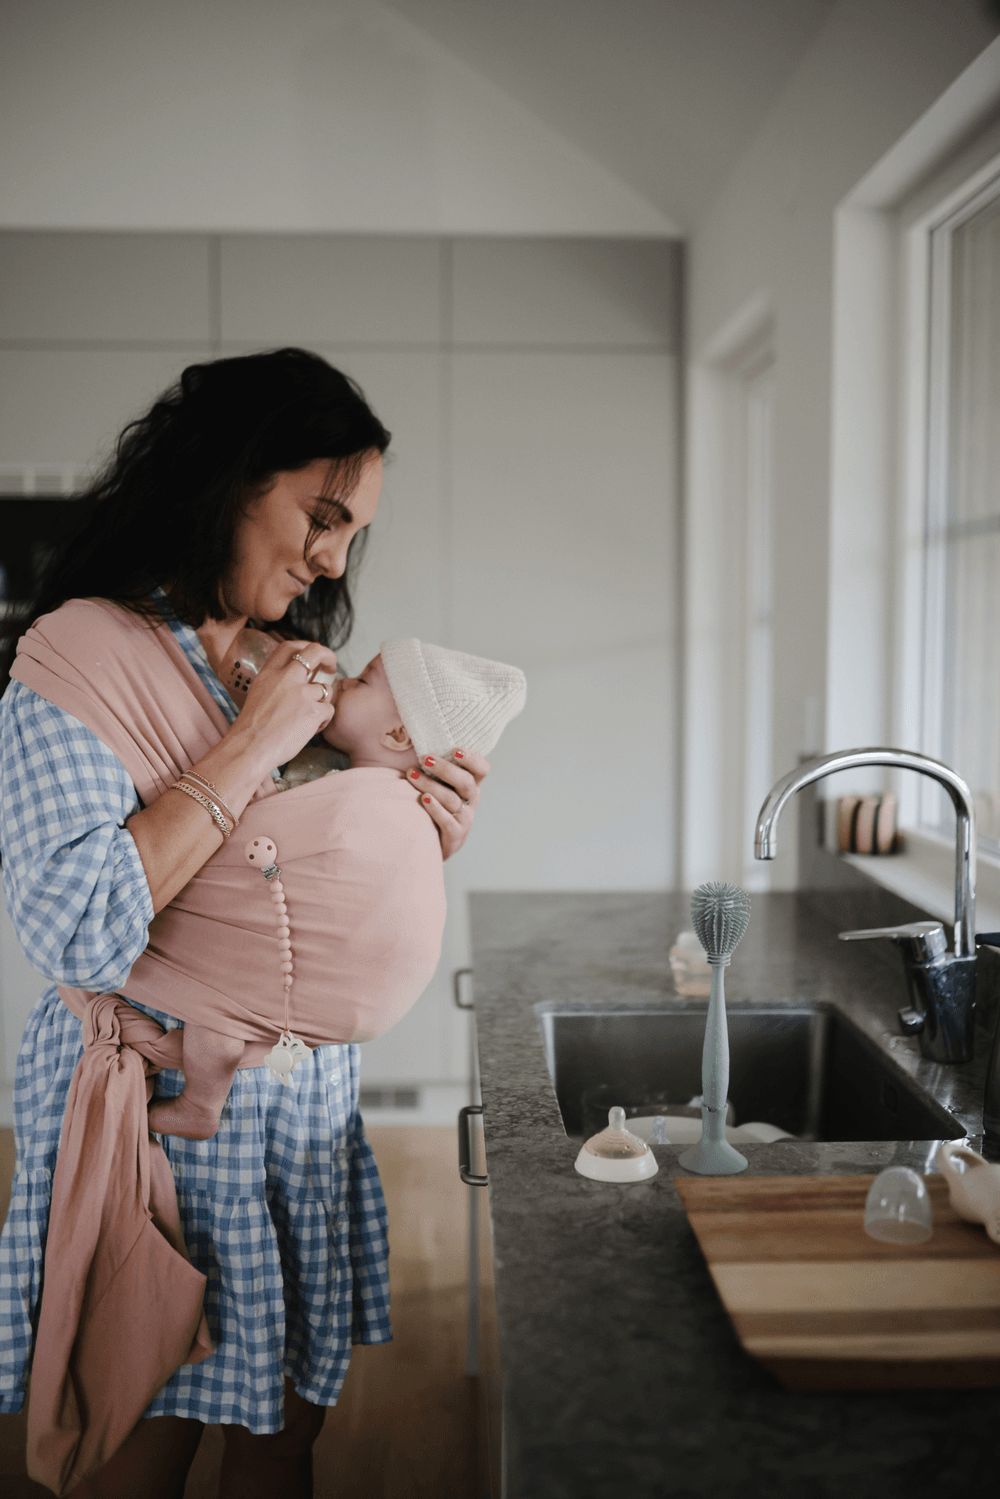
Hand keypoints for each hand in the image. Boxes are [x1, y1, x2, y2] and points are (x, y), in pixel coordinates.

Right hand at [233, 639, 338, 770]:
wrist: (249, 749)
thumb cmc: (250, 730)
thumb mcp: (257, 695)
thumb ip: (275, 685)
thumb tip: (294, 681)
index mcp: (269, 674)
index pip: (289, 646)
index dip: (305, 646)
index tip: (313, 654)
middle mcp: (286, 678)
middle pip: (315, 652)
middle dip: (328, 656)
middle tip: (331, 667)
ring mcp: (302, 693)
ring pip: (326, 689)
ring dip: (323, 702)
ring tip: (309, 719)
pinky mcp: (313, 711)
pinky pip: (329, 710)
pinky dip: (323, 721)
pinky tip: (310, 730)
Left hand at [405, 749, 490, 859]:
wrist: (432, 842)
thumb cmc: (433, 804)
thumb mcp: (440, 784)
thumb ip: (434, 765)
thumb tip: (410, 736)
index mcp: (470, 785)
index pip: (482, 769)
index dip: (472, 759)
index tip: (455, 749)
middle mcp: (471, 800)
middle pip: (466, 782)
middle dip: (445, 768)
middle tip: (424, 759)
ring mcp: (465, 818)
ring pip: (452, 799)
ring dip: (431, 785)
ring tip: (412, 775)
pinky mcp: (455, 835)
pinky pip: (447, 821)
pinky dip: (436, 809)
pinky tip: (424, 799)